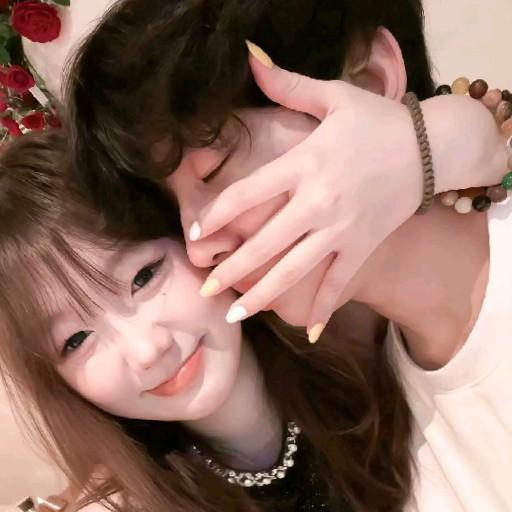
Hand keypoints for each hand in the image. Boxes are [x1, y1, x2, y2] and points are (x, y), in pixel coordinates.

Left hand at [192, 43, 507, 340]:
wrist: (432, 147)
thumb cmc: (378, 121)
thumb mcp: (334, 97)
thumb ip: (288, 84)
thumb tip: (250, 57)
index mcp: (304, 164)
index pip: (247, 194)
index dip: (216, 216)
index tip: (196, 235)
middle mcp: (318, 202)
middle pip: (264, 242)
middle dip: (231, 270)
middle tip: (204, 291)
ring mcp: (341, 229)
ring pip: (294, 270)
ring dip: (263, 295)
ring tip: (236, 314)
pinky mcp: (363, 246)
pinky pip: (339, 282)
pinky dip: (325, 307)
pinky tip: (308, 331)